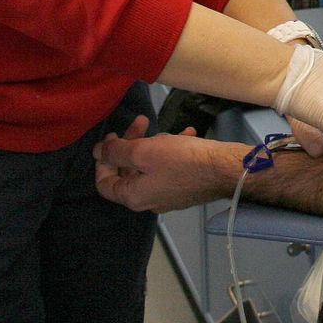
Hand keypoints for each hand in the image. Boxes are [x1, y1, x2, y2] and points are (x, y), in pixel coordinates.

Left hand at [95, 114, 225, 212]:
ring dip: (153, 144)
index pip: (105, 184)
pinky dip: (173, 150)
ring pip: (150, 167)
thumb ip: (117, 151)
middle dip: (130, 144)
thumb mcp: (143, 151)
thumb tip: (98, 152)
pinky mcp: (186, 187)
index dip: (102, 161)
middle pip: (128, 171)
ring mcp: (169, 195)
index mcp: (134, 196)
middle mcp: (149, 200)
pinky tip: (186, 134)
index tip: (112, 139)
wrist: (225, 170)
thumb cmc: (181, 160)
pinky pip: (171, 167)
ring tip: (164, 127)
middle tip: (140, 121)